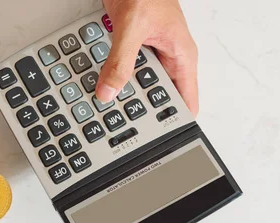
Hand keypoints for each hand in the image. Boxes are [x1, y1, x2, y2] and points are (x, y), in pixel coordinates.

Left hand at [98, 0, 198, 114]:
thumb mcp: (134, 26)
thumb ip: (121, 61)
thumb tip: (108, 92)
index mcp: (181, 57)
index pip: (184, 103)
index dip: (172, 123)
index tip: (154, 139)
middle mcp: (166, 60)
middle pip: (155, 98)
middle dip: (137, 110)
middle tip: (117, 123)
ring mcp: (148, 55)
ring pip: (135, 85)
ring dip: (119, 92)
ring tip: (102, 103)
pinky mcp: (131, 49)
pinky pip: (120, 70)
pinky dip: (108, 75)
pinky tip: (95, 81)